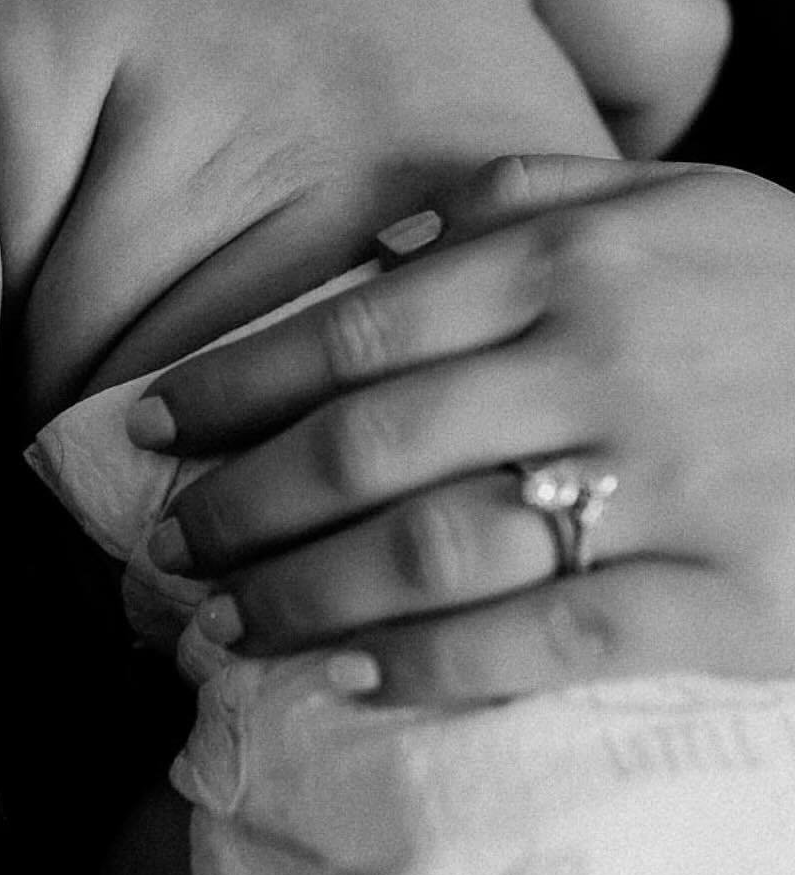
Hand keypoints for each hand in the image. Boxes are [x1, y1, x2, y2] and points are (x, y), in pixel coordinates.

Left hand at [137, 155, 794, 701]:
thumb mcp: (685, 198)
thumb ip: (534, 196)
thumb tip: (390, 239)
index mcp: (580, 261)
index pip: (357, 325)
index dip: (235, 379)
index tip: (148, 420)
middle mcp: (604, 364)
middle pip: (371, 442)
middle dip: (244, 497)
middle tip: (166, 537)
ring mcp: (668, 487)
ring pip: (437, 549)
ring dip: (306, 592)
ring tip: (221, 620)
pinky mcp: (727, 601)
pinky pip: (548, 643)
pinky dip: (433, 666)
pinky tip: (351, 679)